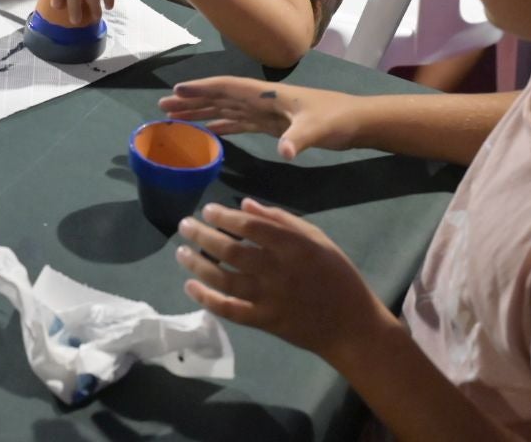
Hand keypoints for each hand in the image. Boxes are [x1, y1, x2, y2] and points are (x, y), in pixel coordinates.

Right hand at [157, 75, 357, 158]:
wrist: (356, 122)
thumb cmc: (337, 119)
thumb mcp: (318, 129)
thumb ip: (299, 139)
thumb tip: (284, 152)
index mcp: (266, 95)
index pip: (227, 88)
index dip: (202, 89)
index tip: (176, 92)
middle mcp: (261, 100)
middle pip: (220, 98)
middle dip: (192, 101)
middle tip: (163, 108)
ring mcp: (265, 112)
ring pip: (225, 110)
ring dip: (201, 113)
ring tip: (176, 118)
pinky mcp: (271, 125)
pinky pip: (238, 123)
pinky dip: (220, 126)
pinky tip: (207, 132)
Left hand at [177, 198, 391, 362]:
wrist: (351, 326)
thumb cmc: (336, 275)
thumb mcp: (318, 239)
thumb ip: (282, 220)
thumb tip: (245, 205)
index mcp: (295, 247)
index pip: (251, 227)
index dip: (225, 217)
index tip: (207, 210)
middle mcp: (279, 271)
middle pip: (232, 251)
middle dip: (203, 236)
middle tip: (184, 225)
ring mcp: (270, 299)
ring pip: (225, 280)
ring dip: (198, 264)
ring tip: (180, 252)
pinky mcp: (265, 322)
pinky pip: (230, 310)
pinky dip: (207, 298)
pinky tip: (190, 286)